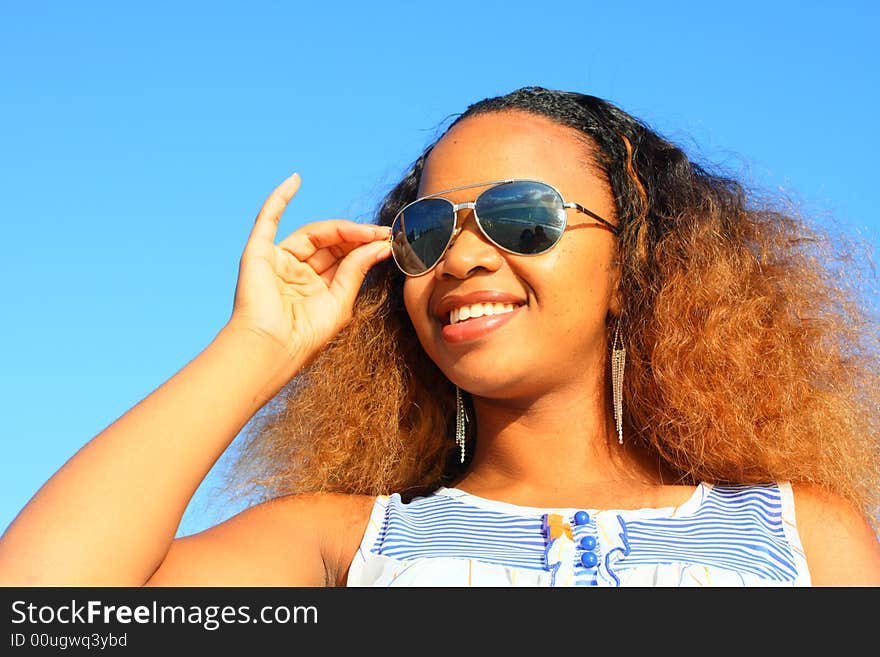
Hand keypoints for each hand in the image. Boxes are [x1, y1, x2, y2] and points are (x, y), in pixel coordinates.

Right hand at [226, 173, 391, 363]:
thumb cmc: (306, 335)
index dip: (365, 247)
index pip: (344, 258)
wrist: (273, 347)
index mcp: (316, 287)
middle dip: (357, 236)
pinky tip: (296, 180)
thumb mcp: (341, 299)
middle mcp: (297, 272)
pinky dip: (279, 198)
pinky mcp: (258, 253)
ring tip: (366, 230)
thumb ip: (356, 269)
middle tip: (383, 233)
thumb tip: (380, 244)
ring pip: (312, 233)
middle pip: (331, 243)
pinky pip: (267, 219)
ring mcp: (277, 261)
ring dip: (340, 227)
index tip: (389, 241)